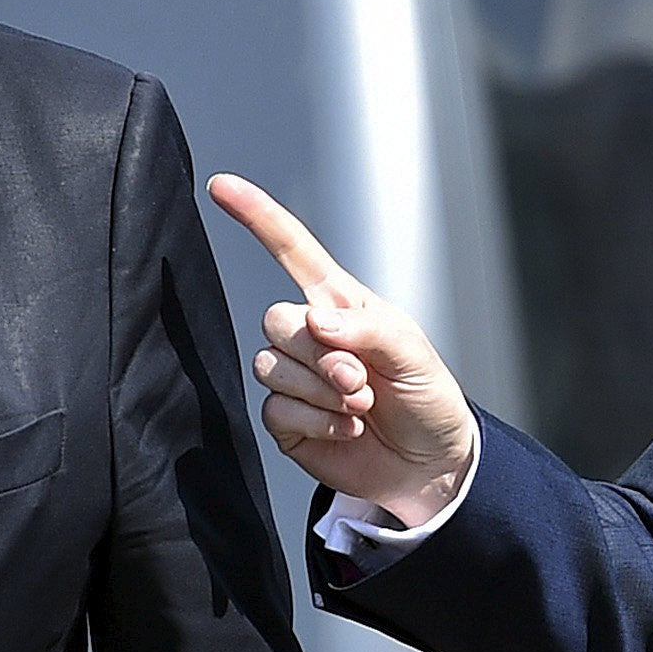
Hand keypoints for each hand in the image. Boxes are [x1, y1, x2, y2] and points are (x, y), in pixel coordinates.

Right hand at [209, 174, 477, 527]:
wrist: (430, 464)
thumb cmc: (426, 397)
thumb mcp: (412, 351)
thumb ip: (366, 328)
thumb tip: (315, 321)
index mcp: (339, 303)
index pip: (291, 250)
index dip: (258, 217)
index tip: (223, 187)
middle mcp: (310, 335)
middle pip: (276, 321)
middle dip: (321, 355)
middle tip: (362, 380)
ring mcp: (295, 378)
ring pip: (271, 367)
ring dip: (323, 393)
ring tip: (362, 406)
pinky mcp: (287, 420)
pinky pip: (276, 409)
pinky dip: (319, 423)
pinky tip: (348, 429)